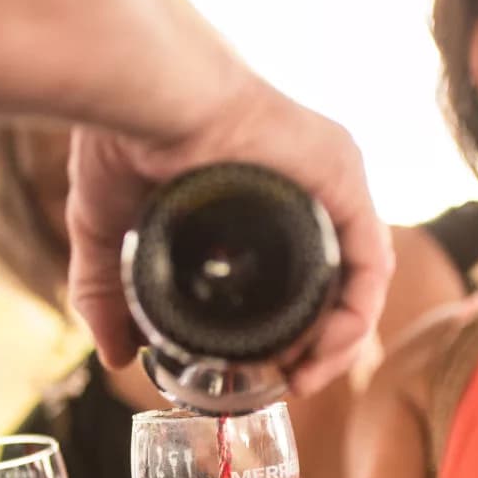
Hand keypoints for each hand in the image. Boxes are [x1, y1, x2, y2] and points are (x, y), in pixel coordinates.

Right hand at [66, 74, 392, 394]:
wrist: (143, 92)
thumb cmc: (125, 137)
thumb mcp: (111, 234)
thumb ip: (107, 294)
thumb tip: (114, 359)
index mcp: (266, 196)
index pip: (299, 279)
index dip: (289, 337)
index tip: (262, 376)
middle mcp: (308, 187)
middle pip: (333, 284)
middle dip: (317, 346)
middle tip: (284, 385)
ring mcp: (330, 179)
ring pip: (358, 279)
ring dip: (340, 341)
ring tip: (303, 380)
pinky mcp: (343, 176)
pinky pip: (370, 261)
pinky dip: (356, 314)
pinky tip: (327, 350)